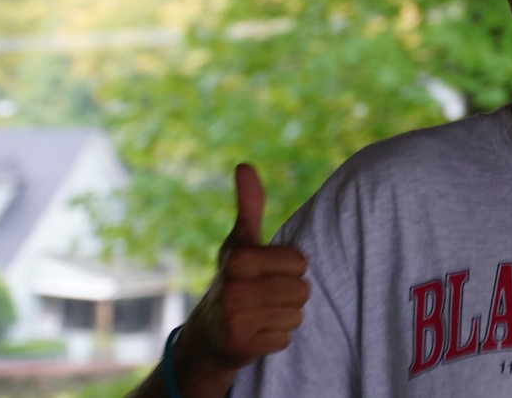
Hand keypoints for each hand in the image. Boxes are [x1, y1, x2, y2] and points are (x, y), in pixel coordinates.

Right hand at [184, 163, 309, 369]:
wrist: (208, 333)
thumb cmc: (234, 278)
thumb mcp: (240, 241)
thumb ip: (249, 205)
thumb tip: (244, 164)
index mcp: (238, 258)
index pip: (300, 263)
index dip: (289, 269)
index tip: (266, 272)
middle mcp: (234, 288)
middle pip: (302, 291)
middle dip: (289, 295)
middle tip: (263, 296)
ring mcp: (236, 319)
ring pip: (296, 315)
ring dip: (283, 317)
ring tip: (259, 314)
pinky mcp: (242, 346)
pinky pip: (285, 339)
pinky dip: (275, 338)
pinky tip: (255, 333)